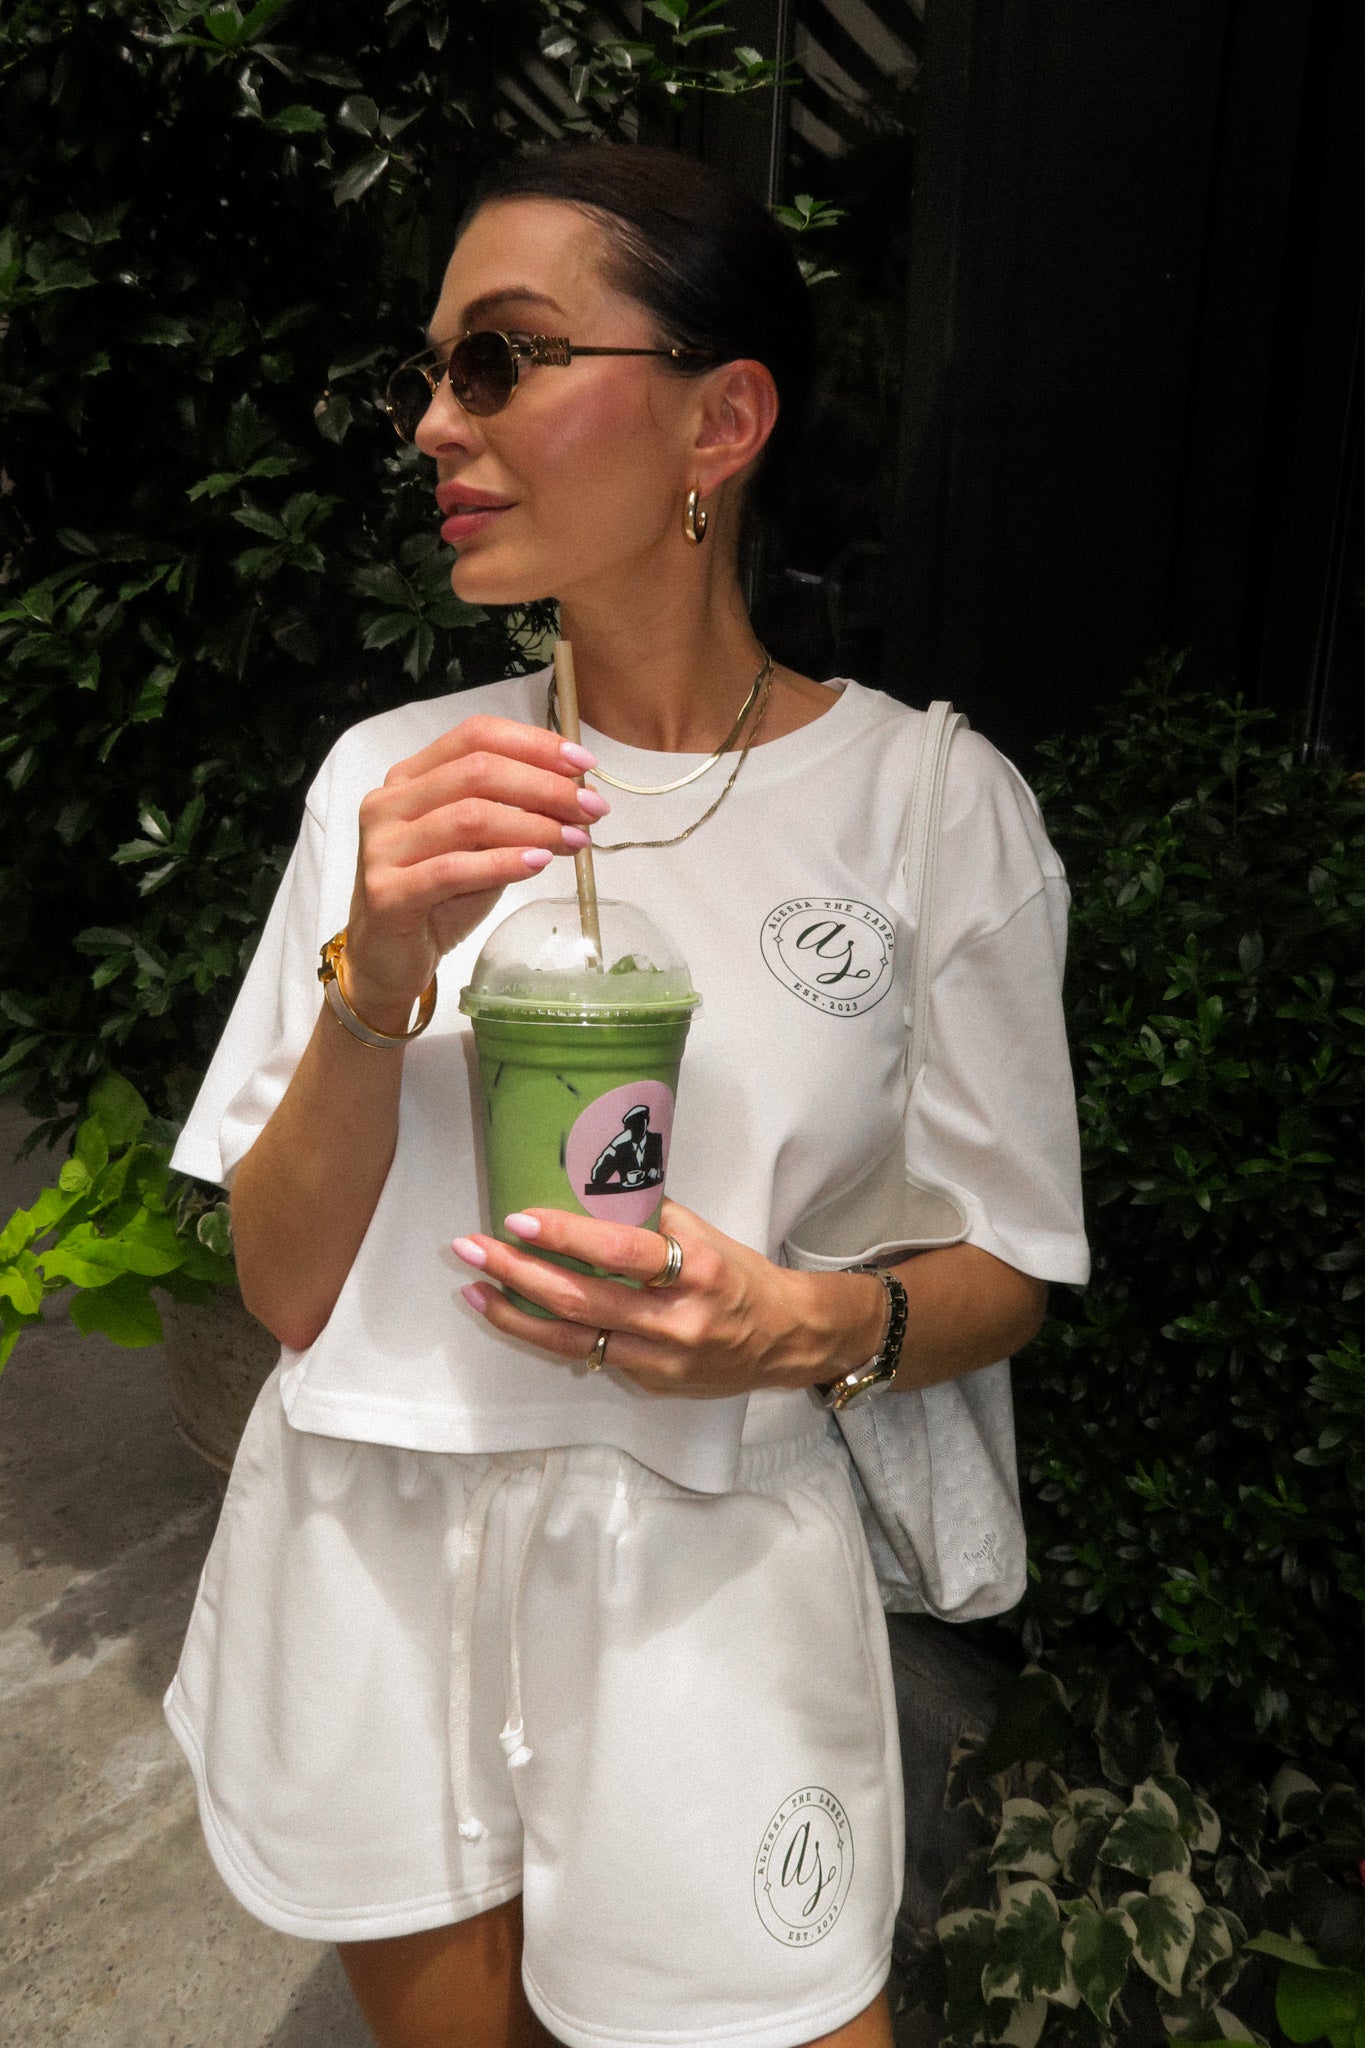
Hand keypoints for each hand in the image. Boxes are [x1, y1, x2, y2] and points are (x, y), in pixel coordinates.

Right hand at [340, 714, 609, 1027]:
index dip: (534, 744)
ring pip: (469, 817)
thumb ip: (514, 813)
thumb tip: (579, 790)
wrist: (390, 958)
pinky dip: (503, 863)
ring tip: (577, 840)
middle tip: (591, 808)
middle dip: (545, 787)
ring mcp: (383, 847)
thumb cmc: (439, 898)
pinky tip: (539, 864)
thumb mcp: (482, 846)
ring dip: (535, 826)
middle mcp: (389, 803)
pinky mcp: (386, 893)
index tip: (584, 764)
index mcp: (410, 778)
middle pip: (477, 772)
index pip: (475, 736)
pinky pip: (453, 869)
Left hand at [451, 1198, 885, 1399]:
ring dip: (515, 1315)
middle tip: (471, 1248)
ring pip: (572, 1341)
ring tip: (472, 1290)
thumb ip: (649, 1218)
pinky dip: (548, 1335)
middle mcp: (676, 1320)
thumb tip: (588, 1188)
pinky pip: (589, 1356)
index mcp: (696, 1271)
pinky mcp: (648, 1382)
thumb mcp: (704, 1235)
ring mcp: (660, 1359)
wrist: (784, 1339)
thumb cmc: (738, 1275)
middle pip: (582, 1300)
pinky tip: (515, 1313)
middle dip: (517, 1272)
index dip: (566, 1237)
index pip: (621, 1252)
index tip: (517, 1219)